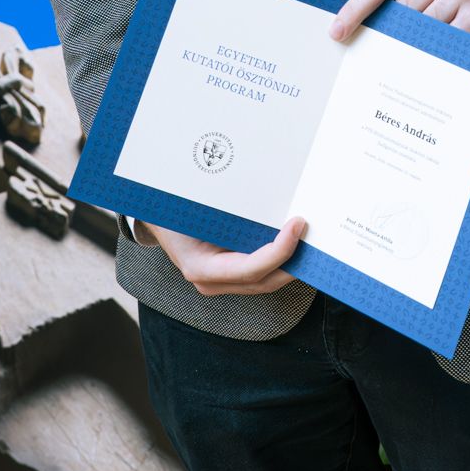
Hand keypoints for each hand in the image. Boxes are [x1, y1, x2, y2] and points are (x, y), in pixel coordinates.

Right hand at [144, 216, 305, 295]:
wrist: (155, 218)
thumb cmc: (171, 210)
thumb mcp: (191, 204)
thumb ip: (222, 206)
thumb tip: (262, 187)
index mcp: (199, 267)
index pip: (249, 269)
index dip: (278, 251)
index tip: (296, 225)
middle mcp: (211, 282)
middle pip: (264, 280)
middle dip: (294, 261)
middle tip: (314, 233)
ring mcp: (221, 283)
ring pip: (266, 281)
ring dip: (292, 262)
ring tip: (312, 239)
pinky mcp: (230, 275)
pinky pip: (261, 273)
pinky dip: (281, 260)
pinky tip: (296, 243)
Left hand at [330, 0, 469, 56]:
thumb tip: (364, 25)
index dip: (356, 8)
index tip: (337, 30)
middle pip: (399, 9)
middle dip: (389, 35)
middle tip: (377, 56)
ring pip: (418, 29)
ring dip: (412, 48)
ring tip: (418, 58)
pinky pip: (439, 44)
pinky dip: (431, 58)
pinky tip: (433, 65)